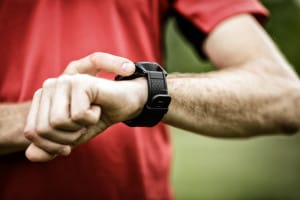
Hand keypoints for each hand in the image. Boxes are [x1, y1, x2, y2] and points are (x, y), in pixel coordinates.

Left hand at [24, 53, 146, 161]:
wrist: (125, 104)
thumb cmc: (98, 118)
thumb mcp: (72, 137)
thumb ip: (50, 148)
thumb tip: (31, 155)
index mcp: (42, 97)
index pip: (31, 132)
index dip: (53, 144)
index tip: (73, 134)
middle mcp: (49, 86)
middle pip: (43, 130)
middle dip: (68, 137)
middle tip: (84, 124)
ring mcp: (64, 82)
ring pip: (58, 122)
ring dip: (80, 127)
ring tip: (90, 114)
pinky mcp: (80, 82)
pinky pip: (78, 115)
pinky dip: (92, 118)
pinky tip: (98, 106)